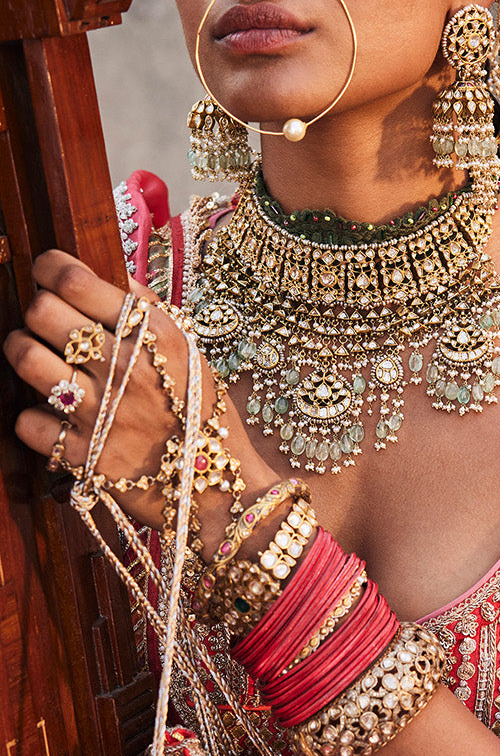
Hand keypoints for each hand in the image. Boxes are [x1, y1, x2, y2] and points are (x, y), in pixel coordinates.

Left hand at [3, 250, 278, 545]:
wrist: (220, 488)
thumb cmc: (204, 415)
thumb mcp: (190, 351)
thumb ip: (149, 311)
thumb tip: (111, 275)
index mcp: (153, 334)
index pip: (75, 280)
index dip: (48, 267)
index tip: (46, 270)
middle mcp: (124, 367)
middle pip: (41, 312)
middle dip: (36, 311)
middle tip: (48, 324)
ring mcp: (100, 412)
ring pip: (24, 358)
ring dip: (24, 353)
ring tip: (39, 360)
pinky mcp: (82, 455)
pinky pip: (27, 421)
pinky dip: (35, 418)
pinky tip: (55, 417)